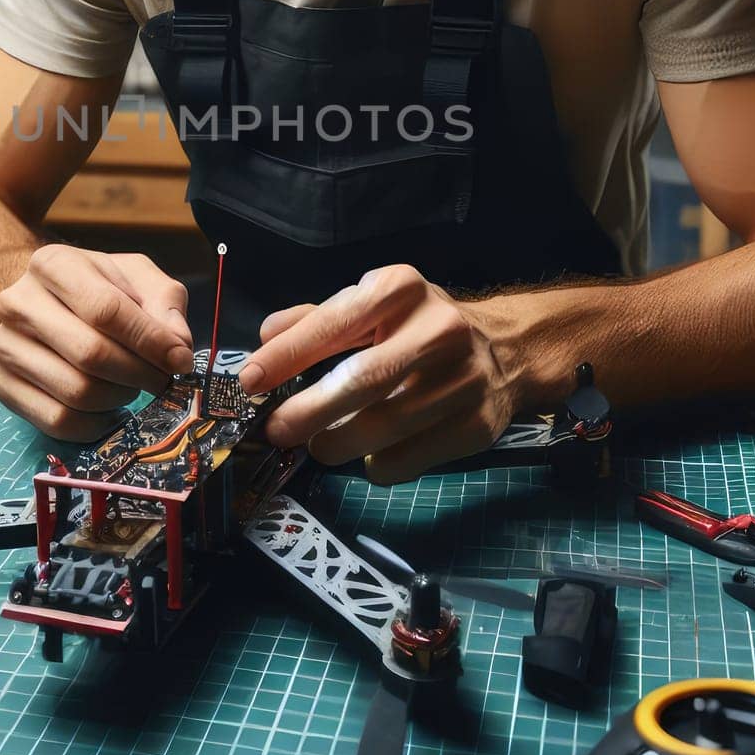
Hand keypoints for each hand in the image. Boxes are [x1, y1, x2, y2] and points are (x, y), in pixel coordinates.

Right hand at [0, 246, 194, 439]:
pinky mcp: (3, 386)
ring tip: (131, 385)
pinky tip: (109, 408)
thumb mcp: (138, 278)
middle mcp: (18, 303)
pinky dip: (96, 424)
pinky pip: (58, 421)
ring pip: (77, 392)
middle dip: (139, 373)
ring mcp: (4, 347)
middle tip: (162, 380)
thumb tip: (177, 349)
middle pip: (90, 354)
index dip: (149, 340)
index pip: (106, 309)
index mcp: (52, 264)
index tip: (179, 360)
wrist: (48, 302)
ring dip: (119, 398)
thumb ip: (165, 303)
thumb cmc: (99, 287)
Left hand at [238, 264, 521, 482]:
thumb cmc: (418, 327)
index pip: (335, 323)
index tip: (249, 380)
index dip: (287, 355)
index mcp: (401, 290)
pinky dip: (376, 464)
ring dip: (337, 444)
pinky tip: (372, 452)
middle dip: (309, 411)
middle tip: (275, 429)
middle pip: (363, 381)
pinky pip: (407, 459)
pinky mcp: (477, 425)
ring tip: (319, 444)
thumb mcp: (372, 306)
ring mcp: (463, 380)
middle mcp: (438, 329)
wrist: (505, 351)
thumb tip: (265, 338)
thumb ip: (315, 320)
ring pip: (384, 427)